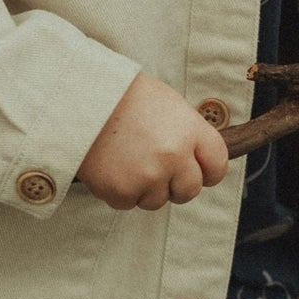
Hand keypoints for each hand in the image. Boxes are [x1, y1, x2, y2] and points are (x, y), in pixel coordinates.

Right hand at [78, 73, 230, 209]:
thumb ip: (187, 135)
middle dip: (175, 184)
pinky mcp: (121, 191)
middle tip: (155, 168)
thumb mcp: (168, 105)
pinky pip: (127, 203)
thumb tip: (196, 161)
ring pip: (156, 201)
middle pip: (189, 190)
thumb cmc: (123, 95)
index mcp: (191, 130)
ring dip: (144, 188)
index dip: (207, 171)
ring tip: (126, 159)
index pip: (217, 166)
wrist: (81, 96)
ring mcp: (149, 176)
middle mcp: (175, 156)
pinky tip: (110, 166)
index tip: (196, 171)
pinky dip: (118, 191)